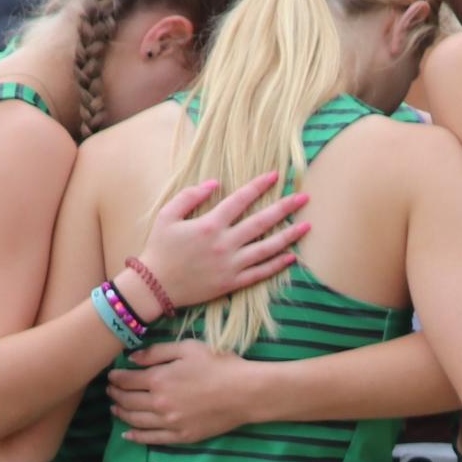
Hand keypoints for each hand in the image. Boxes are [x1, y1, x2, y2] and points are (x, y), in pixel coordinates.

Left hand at [108, 340, 259, 444]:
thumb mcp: (187, 349)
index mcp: (159, 379)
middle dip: (115, 395)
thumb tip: (132, 359)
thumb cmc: (219, 365)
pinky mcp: (181, 436)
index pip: (127, 380)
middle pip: (128, 401)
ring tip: (114, 409)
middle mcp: (159, 403)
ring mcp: (169, 422)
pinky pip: (152, 439)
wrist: (245, 392)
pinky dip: (137, 437)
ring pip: (136, 420)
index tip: (111, 376)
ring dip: (121, 414)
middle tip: (110, 391)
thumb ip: (157, 352)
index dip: (116, 379)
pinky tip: (128, 434)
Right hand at [132, 173, 309, 311]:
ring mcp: (230, 265)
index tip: (276, 175)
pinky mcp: (231, 283)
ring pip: (267, 248)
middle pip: (261, 222)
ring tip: (307, 226)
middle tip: (303, 198)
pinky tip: (291, 256)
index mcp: (210, 224)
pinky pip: (260, 273)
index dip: (259, 186)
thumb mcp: (167, 215)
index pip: (241, 200)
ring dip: (289, 236)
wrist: (154, 286)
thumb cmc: (159, 248)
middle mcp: (224, 244)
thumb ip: (190, 196)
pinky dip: (277, 265)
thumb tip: (215, 183)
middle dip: (285, 208)